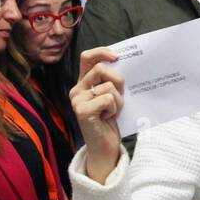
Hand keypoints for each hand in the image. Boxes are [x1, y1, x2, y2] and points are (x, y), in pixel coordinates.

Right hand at [71, 47, 124, 183]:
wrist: (105, 147)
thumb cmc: (110, 120)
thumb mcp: (112, 96)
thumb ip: (111, 80)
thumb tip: (122, 63)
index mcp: (84, 82)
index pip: (87, 57)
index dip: (102, 52)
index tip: (117, 57)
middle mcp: (77, 89)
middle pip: (101, 69)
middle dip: (118, 80)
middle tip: (122, 94)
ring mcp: (77, 100)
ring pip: (107, 86)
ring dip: (118, 100)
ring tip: (113, 111)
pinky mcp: (82, 111)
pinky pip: (107, 99)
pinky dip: (114, 108)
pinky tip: (108, 118)